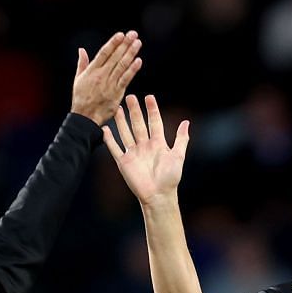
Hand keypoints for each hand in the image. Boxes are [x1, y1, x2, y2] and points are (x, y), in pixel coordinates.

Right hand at [70, 31, 141, 123]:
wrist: (85, 117)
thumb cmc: (81, 98)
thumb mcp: (78, 79)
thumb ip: (82, 63)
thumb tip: (81, 50)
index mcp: (92, 70)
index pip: (104, 53)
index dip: (113, 43)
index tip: (121, 35)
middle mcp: (102, 75)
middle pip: (115, 56)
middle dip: (125, 44)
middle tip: (133, 34)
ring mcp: (110, 84)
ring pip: (122, 65)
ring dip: (130, 53)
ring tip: (137, 43)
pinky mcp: (117, 93)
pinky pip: (126, 79)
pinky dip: (132, 70)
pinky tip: (138, 61)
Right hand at [104, 92, 189, 206]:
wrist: (158, 196)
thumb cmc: (170, 178)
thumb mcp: (178, 156)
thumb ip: (181, 139)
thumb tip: (187, 122)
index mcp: (158, 144)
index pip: (155, 122)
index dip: (152, 110)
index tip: (149, 97)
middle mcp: (144, 146)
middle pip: (138, 124)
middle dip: (135, 111)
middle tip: (130, 96)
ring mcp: (133, 153)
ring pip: (126, 132)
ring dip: (121, 121)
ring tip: (117, 107)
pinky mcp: (124, 162)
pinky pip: (115, 148)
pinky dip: (109, 139)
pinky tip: (105, 128)